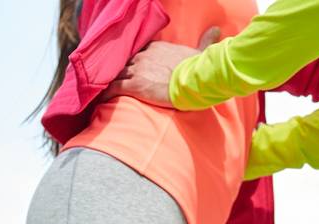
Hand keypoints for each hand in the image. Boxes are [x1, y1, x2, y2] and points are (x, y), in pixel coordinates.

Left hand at [106, 27, 221, 107]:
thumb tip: (217, 30)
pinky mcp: (135, 85)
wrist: (193, 80)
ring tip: (103, 89)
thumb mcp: (201, 52)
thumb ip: (206, 41)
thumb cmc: (197, 68)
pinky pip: (114, 87)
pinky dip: (106, 93)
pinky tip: (101, 99)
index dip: (134, 59)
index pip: (140, 51)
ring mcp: (138, 70)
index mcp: (157, 48)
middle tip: (113, 78)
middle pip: (125, 61)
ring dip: (109, 80)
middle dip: (119, 69)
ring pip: (117, 73)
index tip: (132, 65)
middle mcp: (144, 57)